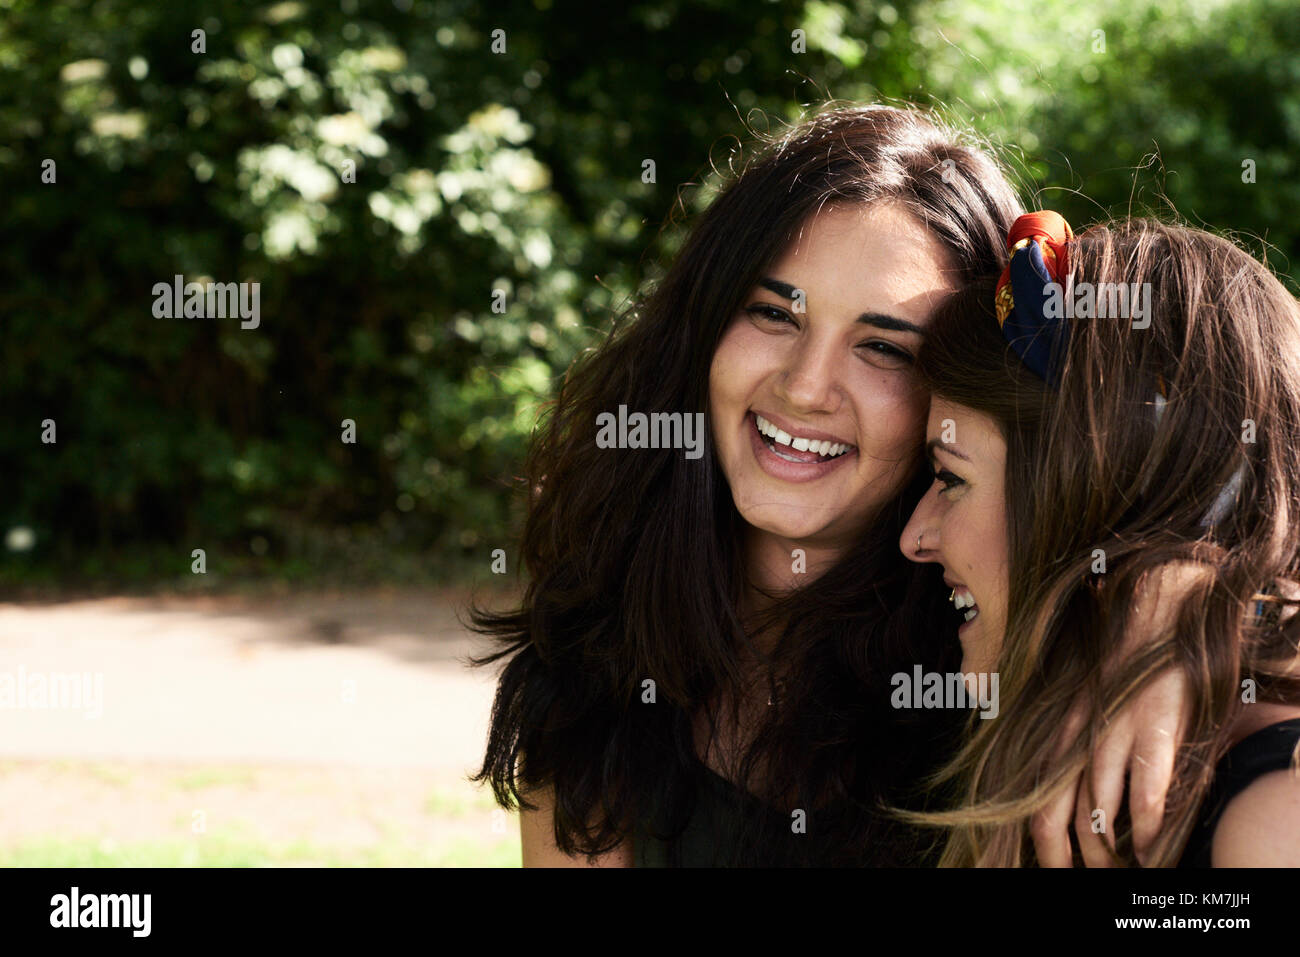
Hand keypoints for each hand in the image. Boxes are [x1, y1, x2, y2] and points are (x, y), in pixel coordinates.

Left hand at [1031, 564, 1200, 865]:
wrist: (1152, 611)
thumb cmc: (1114, 662)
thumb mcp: (1072, 700)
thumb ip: (1060, 740)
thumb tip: (1041, 780)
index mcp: (1051, 732)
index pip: (1029, 805)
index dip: (1036, 847)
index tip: (1047, 868)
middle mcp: (1072, 736)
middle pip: (1051, 819)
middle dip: (1063, 862)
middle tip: (1082, 879)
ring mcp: (1112, 733)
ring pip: (1098, 814)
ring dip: (1109, 854)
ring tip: (1124, 870)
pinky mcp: (1154, 727)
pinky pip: (1145, 791)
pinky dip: (1146, 828)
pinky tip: (1150, 845)